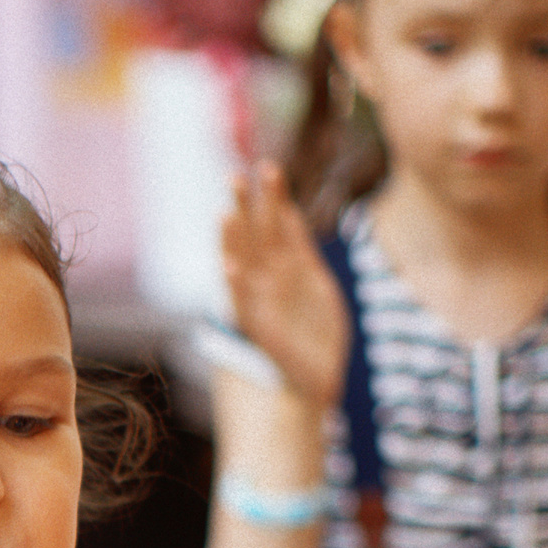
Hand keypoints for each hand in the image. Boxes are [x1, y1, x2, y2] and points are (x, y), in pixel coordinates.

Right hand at [219, 163, 347, 411]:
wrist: (320, 378)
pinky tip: (230, 268)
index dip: (273, 199)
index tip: (269, 168)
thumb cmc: (319, 333)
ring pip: (244, 265)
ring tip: (226, 214)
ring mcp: (262, 303)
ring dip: (233, 242)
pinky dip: (236, 288)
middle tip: (235, 176)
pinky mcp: (259, 329)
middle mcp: (269, 281)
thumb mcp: (316, 283)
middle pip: (255, 238)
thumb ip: (302, 252)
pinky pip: (244, 305)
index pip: (277, 225)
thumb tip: (289, 213)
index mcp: (286, 269)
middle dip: (246, 209)